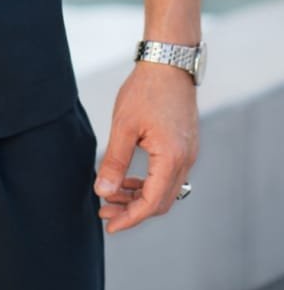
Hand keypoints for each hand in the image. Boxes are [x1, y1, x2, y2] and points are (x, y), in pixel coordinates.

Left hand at [93, 60, 197, 233]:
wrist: (169, 64)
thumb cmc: (145, 91)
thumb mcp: (124, 126)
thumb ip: (115, 161)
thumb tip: (102, 190)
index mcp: (172, 158)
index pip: (152, 202)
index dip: (130, 218)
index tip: (109, 226)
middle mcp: (185, 160)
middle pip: (160, 201)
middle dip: (132, 211)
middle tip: (104, 212)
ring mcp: (188, 154)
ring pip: (165, 190)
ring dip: (139, 197)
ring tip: (110, 195)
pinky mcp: (184, 146)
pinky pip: (168, 176)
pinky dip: (148, 183)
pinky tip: (127, 181)